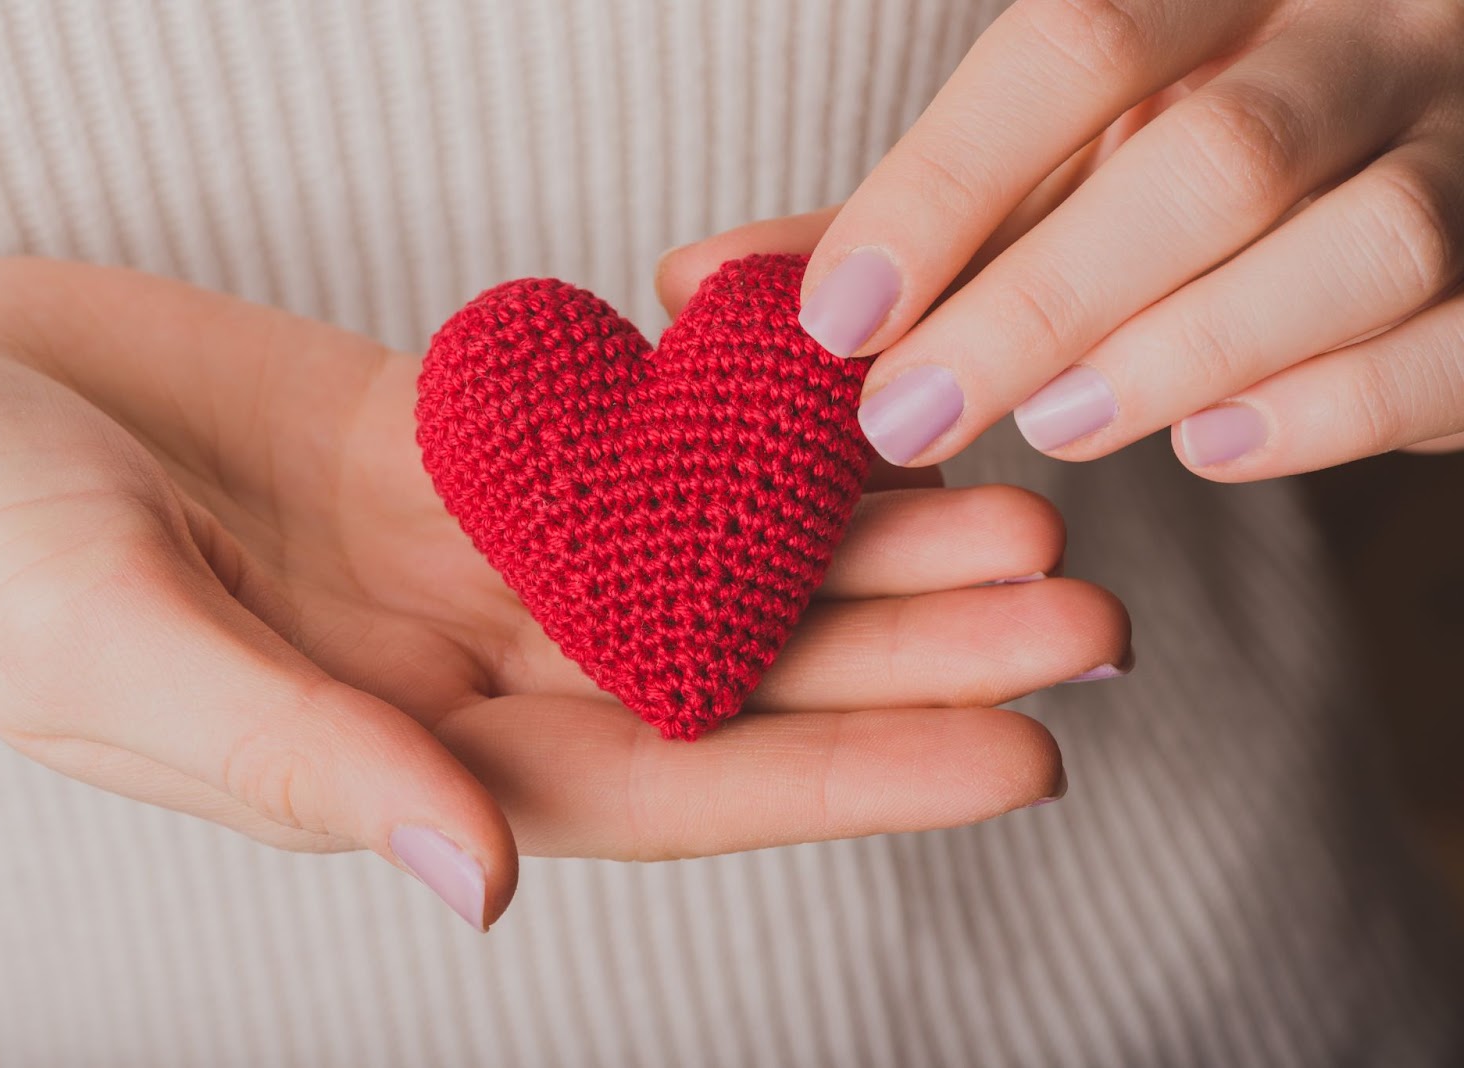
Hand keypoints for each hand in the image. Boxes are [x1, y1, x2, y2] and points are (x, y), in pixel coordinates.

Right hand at [0, 260, 1128, 927]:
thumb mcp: (111, 653)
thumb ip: (304, 764)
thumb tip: (477, 887)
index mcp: (398, 756)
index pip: (664, 782)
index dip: (846, 773)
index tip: (1019, 749)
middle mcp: (459, 662)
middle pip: (724, 669)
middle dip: (902, 649)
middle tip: (1080, 608)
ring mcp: (463, 544)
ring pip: (697, 548)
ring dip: (852, 535)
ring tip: (1007, 505)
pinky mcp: (446, 436)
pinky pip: (620, 431)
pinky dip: (730, 422)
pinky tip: (844, 403)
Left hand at [794, 0, 1463, 477]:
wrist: (1421, 155)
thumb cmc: (1181, 163)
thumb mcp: (1052, 159)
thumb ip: (899, 215)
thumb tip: (696, 284)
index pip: (1076, 42)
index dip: (944, 185)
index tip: (836, 317)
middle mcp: (1361, 39)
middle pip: (1216, 158)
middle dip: (1039, 303)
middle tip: (908, 416)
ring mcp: (1462, 148)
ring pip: (1366, 244)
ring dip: (1185, 354)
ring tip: (1057, 426)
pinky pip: (1451, 349)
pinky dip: (1329, 412)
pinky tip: (1212, 447)